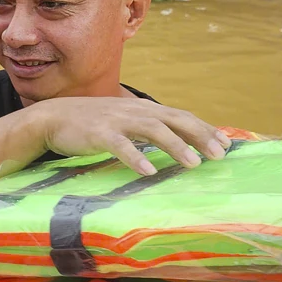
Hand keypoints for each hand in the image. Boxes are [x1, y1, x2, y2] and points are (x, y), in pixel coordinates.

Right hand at [28, 97, 231, 175]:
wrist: (54, 117)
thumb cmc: (95, 123)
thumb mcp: (127, 121)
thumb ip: (151, 128)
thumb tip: (179, 141)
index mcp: (145, 110)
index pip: (182, 117)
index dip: (205, 129)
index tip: (227, 145)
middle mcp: (136, 111)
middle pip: (175, 120)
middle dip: (200, 136)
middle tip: (220, 155)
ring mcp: (118, 121)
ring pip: (153, 131)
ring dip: (176, 147)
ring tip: (194, 164)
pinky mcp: (99, 134)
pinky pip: (121, 145)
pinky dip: (136, 157)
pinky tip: (148, 171)